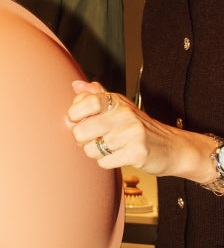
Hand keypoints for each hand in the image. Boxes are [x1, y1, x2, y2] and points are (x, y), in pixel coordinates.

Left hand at [67, 80, 192, 175]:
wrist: (172, 146)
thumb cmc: (140, 127)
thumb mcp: (119, 106)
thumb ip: (95, 96)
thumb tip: (76, 85)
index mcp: (116, 101)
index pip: (85, 103)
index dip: (74, 115)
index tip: (76, 121)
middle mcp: (123, 114)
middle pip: (81, 131)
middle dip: (82, 140)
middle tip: (94, 138)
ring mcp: (131, 133)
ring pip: (91, 149)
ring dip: (96, 152)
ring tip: (111, 147)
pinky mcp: (137, 152)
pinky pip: (104, 162)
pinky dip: (108, 162)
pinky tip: (119, 155)